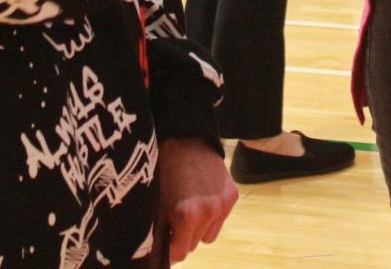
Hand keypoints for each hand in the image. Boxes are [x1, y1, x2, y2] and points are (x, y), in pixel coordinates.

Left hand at [159, 137, 236, 262]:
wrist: (185, 138)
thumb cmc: (164, 170)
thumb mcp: (158, 202)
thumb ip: (162, 230)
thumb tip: (161, 252)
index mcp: (186, 215)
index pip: (179, 253)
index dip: (170, 249)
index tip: (166, 242)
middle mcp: (208, 212)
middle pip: (195, 245)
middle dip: (184, 237)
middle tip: (175, 221)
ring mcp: (223, 204)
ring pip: (209, 235)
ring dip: (200, 228)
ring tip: (190, 208)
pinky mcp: (232, 195)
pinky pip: (220, 218)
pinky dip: (212, 214)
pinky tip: (202, 197)